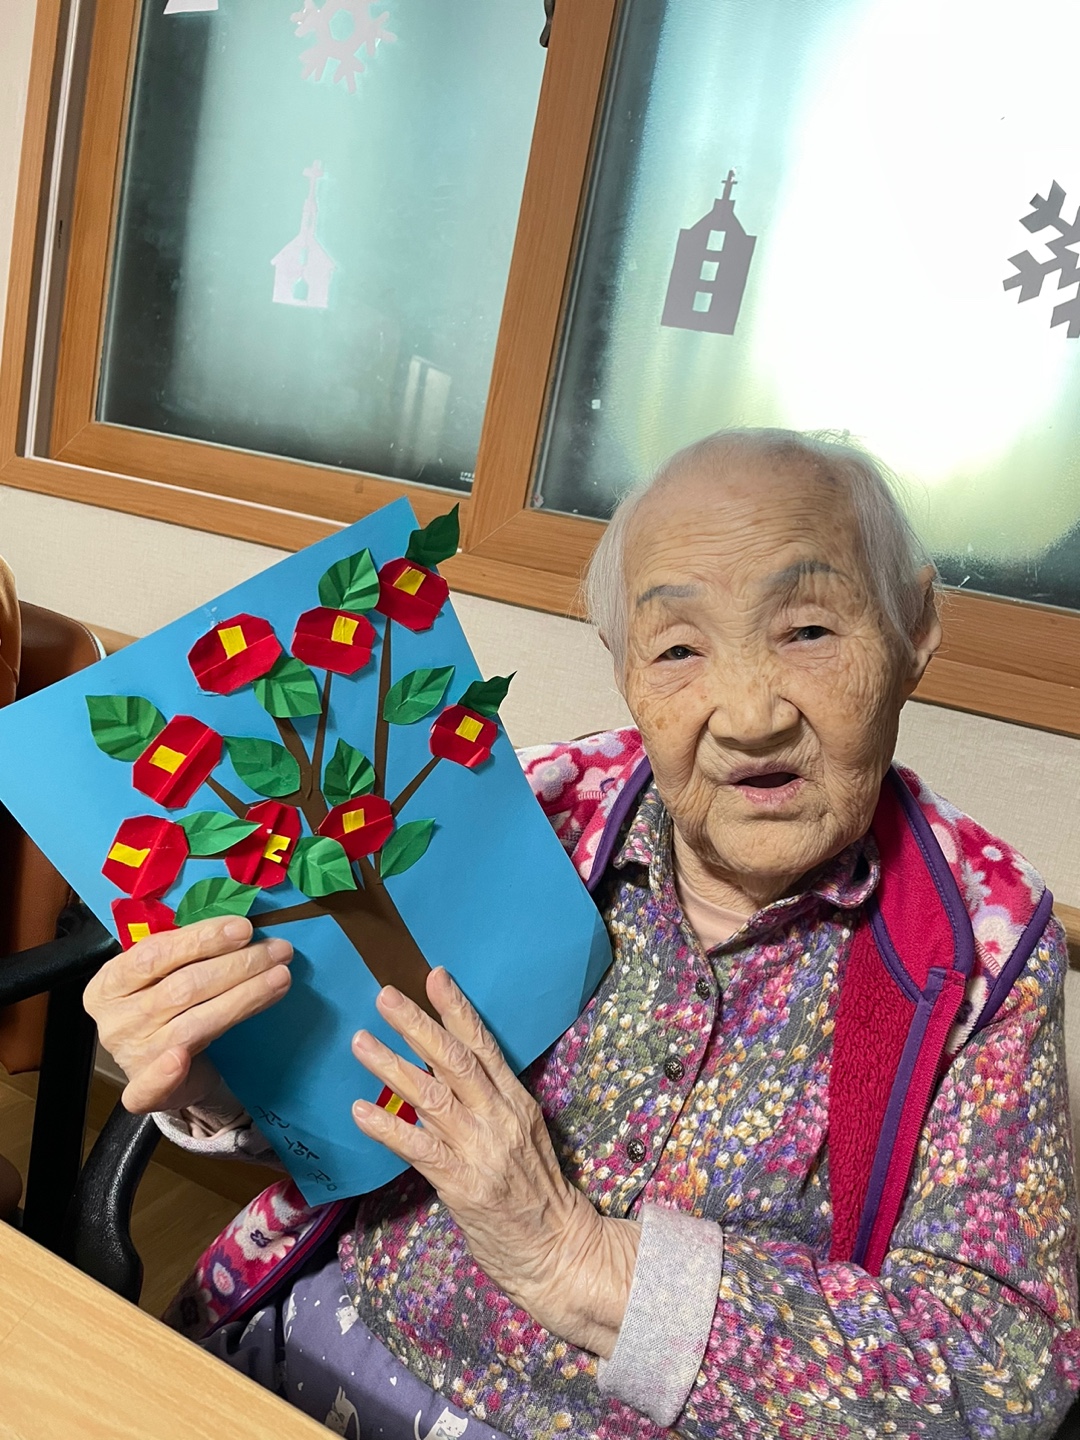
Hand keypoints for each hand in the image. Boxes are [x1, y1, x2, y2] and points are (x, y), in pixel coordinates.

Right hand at [84, 916, 292, 1113]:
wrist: (165, 1065)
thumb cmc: (168, 1005)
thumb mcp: (165, 973)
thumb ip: (189, 952)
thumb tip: (240, 927)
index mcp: (110, 982)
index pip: (155, 953)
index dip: (201, 939)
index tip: (244, 928)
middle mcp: (116, 1019)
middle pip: (182, 988)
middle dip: (237, 966)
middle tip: (278, 951)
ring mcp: (130, 1055)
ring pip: (191, 1024)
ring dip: (243, 998)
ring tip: (281, 978)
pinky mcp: (143, 1091)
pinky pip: (149, 1086)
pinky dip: (165, 1074)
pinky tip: (181, 1058)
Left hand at [351, 969, 639, 1356]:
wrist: (558, 1252)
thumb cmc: (537, 1195)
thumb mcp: (523, 1136)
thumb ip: (490, 1104)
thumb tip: (444, 1070)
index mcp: (517, 1103)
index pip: (485, 1045)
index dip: (457, 1009)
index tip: (434, 975)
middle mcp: (501, 1119)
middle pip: (455, 1061)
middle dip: (417, 1025)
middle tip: (384, 996)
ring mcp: (483, 1151)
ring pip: (432, 1097)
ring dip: (392, 1066)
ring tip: (360, 1042)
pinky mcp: (464, 1185)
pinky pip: (420, 1149)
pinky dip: (389, 1127)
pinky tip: (360, 1111)